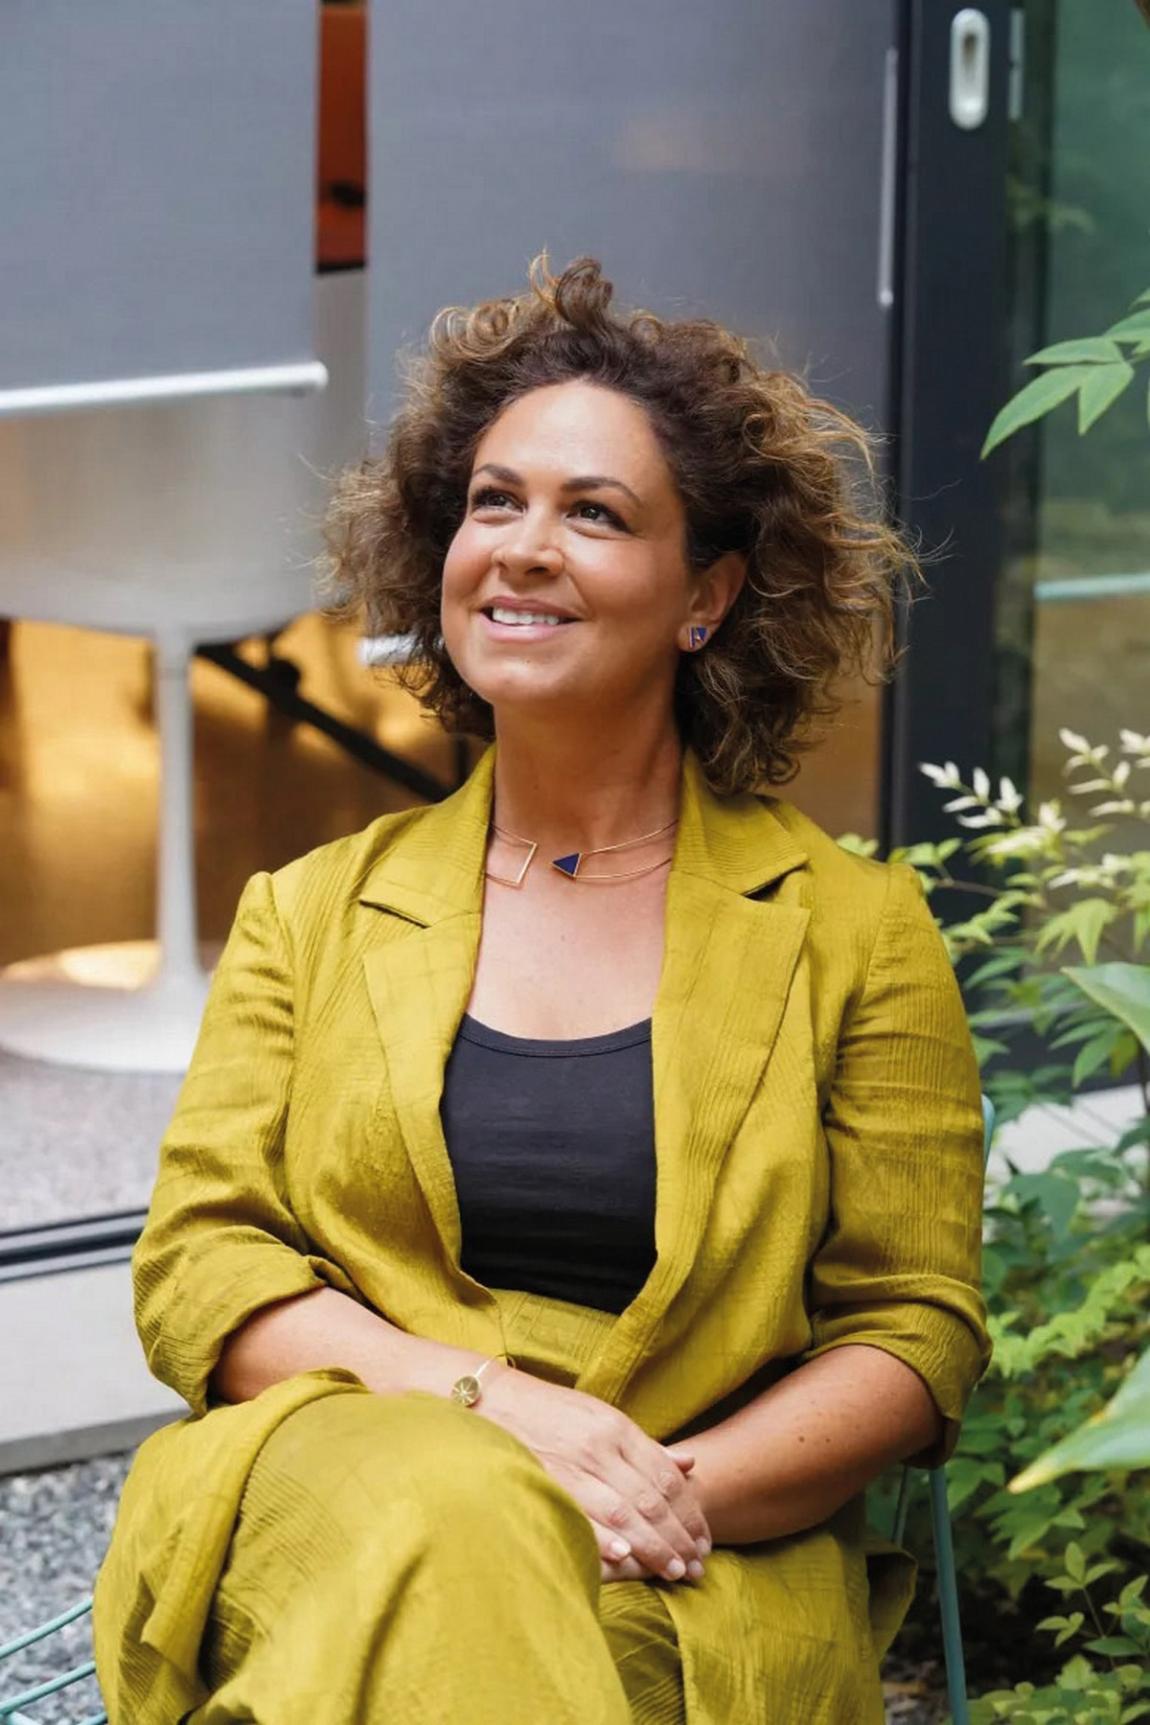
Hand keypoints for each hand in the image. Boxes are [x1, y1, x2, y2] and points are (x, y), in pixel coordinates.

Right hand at [477, 1366, 711, 1583]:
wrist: (493, 1402)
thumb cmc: (552, 1414)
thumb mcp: (602, 1418)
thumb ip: (645, 1446)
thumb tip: (690, 1465)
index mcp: (617, 1428)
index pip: (666, 1477)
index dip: (690, 1512)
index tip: (704, 1539)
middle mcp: (600, 1447)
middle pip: (651, 1499)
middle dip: (679, 1536)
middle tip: (697, 1567)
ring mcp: (572, 1465)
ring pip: (625, 1511)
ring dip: (654, 1545)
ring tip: (674, 1571)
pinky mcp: (545, 1481)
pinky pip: (581, 1513)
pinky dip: (604, 1535)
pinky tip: (625, 1554)